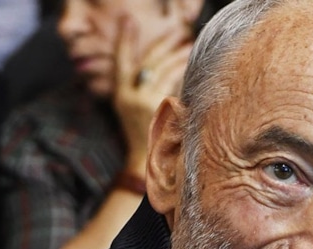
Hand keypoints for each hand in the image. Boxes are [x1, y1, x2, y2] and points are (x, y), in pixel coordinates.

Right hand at [113, 14, 193, 175]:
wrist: (144, 163)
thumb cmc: (143, 136)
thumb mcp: (134, 110)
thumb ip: (143, 89)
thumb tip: (163, 67)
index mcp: (121, 94)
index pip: (121, 60)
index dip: (125, 40)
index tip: (129, 21)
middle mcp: (131, 96)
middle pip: (148, 61)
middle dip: (163, 44)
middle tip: (177, 30)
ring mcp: (146, 103)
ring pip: (164, 71)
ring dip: (178, 55)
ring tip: (188, 43)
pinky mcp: (161, 111)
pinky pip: (175, 86)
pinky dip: (183, 73)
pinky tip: (192, 65)